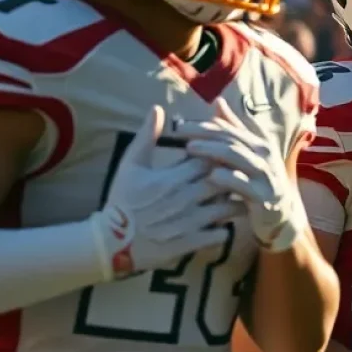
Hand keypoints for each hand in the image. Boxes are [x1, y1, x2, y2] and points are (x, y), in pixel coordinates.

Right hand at [92, 106, 233, 279]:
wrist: (110, 242)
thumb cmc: (122, 200)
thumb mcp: (130, 166)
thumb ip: (147, 137)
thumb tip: (158, 108)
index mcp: (172, 178)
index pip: (208, 160)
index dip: (220, 155)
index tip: (224, 154)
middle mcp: (184, 199)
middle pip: (223, 181)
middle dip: (234, 177)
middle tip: (241, 175)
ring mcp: (189, 222)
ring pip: (226, 208)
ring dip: (236, 202)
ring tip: (240, 197)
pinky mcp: (190, 243)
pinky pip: (220, 236)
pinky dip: (227, 229)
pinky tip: (227, 223)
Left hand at [175, 97, 298, 252]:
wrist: (281, 216)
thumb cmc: (260, 183)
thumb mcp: (249, 154)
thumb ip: (234, 130)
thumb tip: (218, 101)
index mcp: (260, 143)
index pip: (230, 128)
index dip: (205, 124)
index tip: (180, 123)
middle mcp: (265, 156)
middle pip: (231, 138)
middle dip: (205, 133)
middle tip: (180, 131)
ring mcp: (266, 175)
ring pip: (237, 157)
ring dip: (212, 150)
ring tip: (190, 148)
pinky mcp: (264, 196)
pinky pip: (244, 184)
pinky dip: (227, 178)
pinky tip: (210, 175)